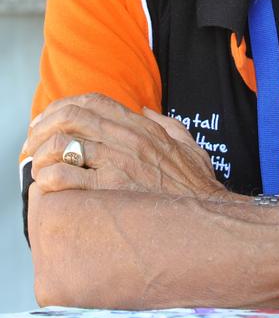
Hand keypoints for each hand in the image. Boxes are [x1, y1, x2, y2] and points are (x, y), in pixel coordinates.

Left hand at [24, 93, 222, 198]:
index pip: (93, 100)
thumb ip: (167, 124)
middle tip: (31, 145)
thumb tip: (147, 111)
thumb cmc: (197, 187)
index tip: (49, 119)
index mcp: (142, 127)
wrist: (208, 217)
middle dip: (43, 127)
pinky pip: (65, 177)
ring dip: (41, 154)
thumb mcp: (188, 145)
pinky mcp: (111, 190)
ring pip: (62, 144)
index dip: (64, 105)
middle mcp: (128, 139)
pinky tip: (48, 187)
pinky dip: (48, 179)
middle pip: (71, 117)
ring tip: (36, 168)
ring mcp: (119, 163)